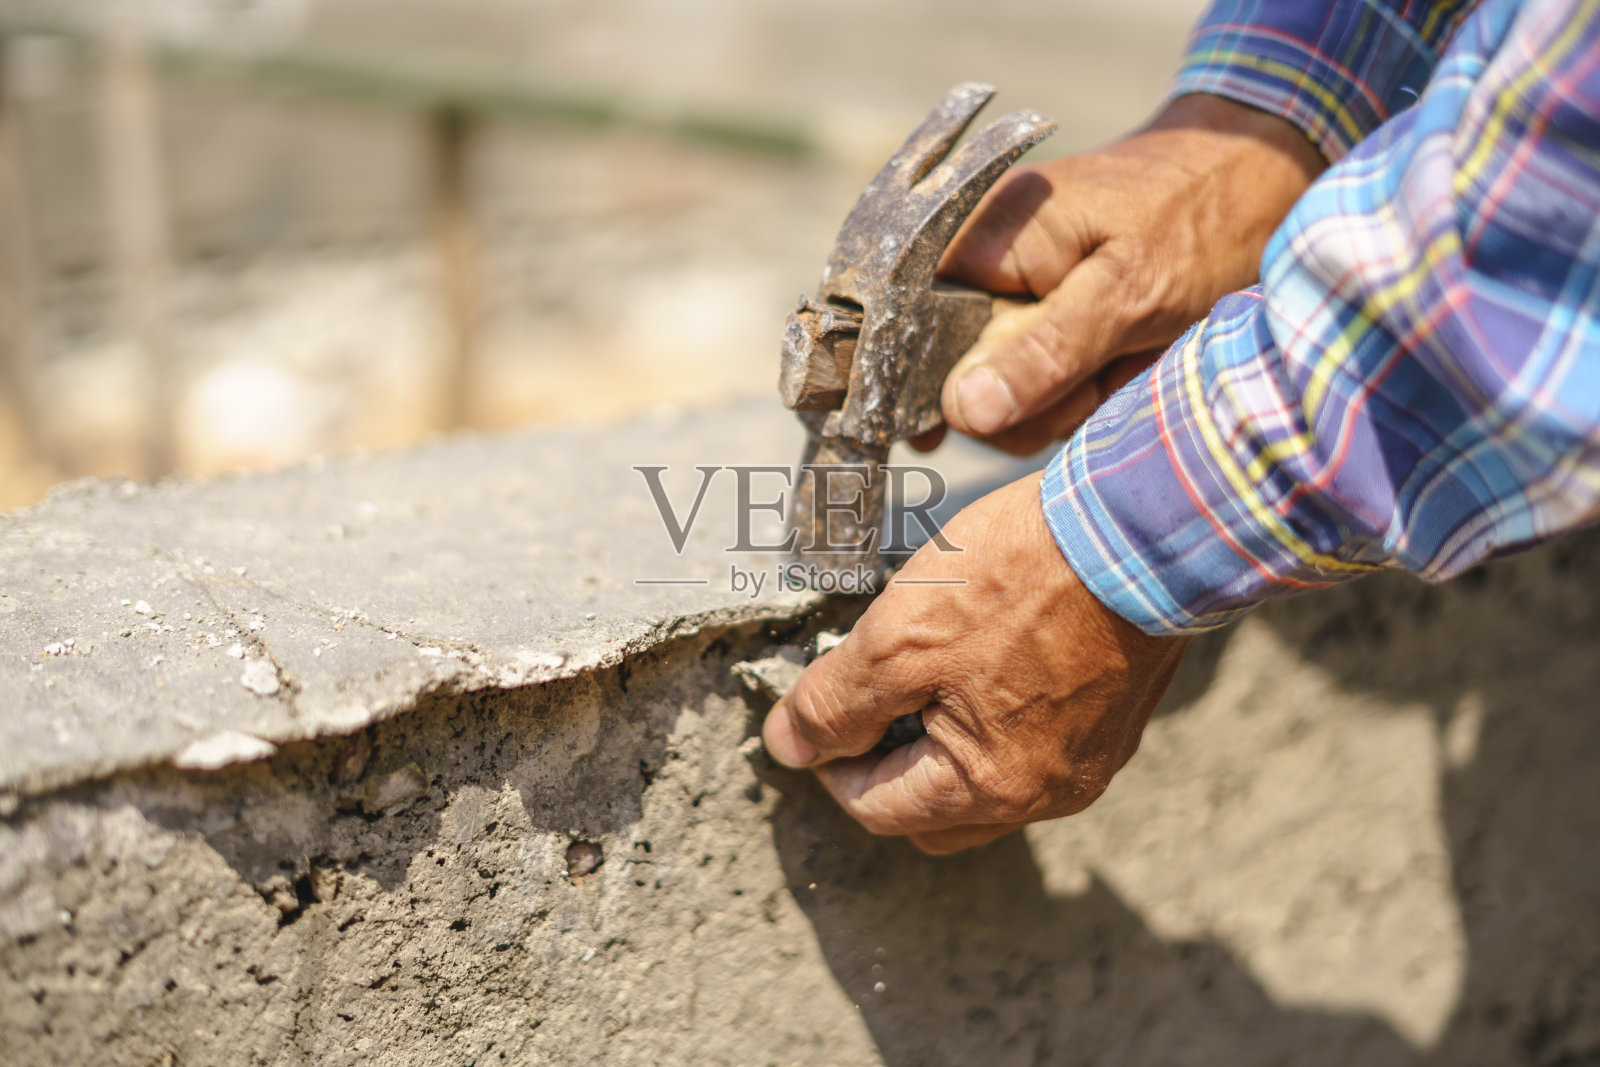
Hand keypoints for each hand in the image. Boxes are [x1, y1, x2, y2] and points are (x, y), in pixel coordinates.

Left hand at [761, 473, 1189, 853]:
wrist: (1142, 526)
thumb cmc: (1019, 579)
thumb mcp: (897, 638)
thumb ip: (835, 703)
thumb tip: (787, 749)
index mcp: (990, 787)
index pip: (877, 808)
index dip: (829, 762)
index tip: (815, 707)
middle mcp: (1048, 793)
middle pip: (935, 812)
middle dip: (887, 767)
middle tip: (863, 697)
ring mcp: (1091, 759)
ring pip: (988, 781)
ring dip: (942, 744)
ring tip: (921, 670)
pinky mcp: (1117, 717)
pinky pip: (1037, 744)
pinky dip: (995, 720)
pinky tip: (982, 657)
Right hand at [921, 94, 1325, 455]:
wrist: (1264, 185)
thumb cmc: (1202, 216)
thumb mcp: (1130, 289)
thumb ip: (1045, 351)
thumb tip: (962, 410)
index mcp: (983, 245)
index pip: (913, 337)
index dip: (937, 388)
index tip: (978, 422)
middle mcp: (989, 279)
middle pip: (961, 385)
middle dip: (1031, 401)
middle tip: (1100, 373)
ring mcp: (1022, 310)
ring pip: (1007, 404)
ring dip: (1068, 404)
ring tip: (1126, 360)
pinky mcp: (1055, 335)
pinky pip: (1045, 399)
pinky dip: (1088, 399)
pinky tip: (1126, 369)